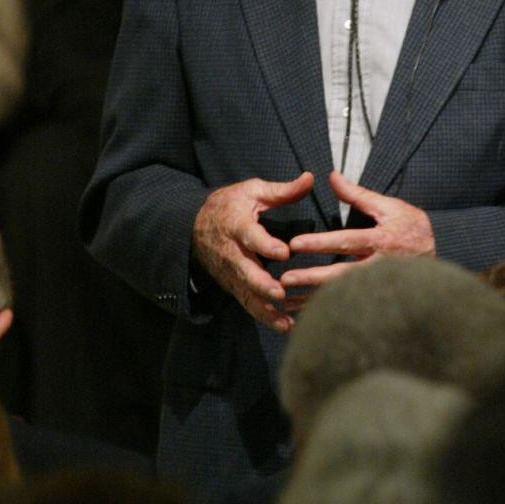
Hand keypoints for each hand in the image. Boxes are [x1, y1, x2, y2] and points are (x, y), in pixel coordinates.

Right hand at [192, 171, 313, 332]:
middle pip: (244, 270)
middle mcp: (231, 251)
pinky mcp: (232, 284)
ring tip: (285, 320)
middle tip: (280, 293)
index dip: (265, 244)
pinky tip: (285, 325)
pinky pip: (247, 302)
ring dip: (264, 307)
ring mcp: (230, 272)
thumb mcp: (252, 191)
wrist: (196, 225)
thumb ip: (282, 190)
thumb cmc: (230, 205)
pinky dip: (264, 315)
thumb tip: (309, 178)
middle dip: (261, 283)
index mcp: (236, 224)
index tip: (285, 252)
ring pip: (245, 292)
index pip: (250, 236)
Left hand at [281, 170, 435, 308]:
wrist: (440, 252)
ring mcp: (378, 283)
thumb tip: (332, 177)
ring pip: (342, 294)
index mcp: (380, 240)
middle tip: (284, 280)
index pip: (345, 241)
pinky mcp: (378, 295)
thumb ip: (358, 194)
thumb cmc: (412, 227)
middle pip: (340, 274)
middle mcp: (378, 265)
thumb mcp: (390, 206)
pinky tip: (305, 311)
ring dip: (314, 298)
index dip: (320, 243)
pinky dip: (327, 308)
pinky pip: (349, 304)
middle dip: (311, 278)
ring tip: (287, 300)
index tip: (295, 244)